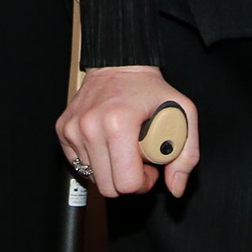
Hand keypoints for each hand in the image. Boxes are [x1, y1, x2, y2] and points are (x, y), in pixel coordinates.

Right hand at [55, 65, 198, 199]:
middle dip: (127, 182)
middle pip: (108, 187)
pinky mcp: (64, 129)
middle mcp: (91, 126)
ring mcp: (74, 128)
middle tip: (137, 162)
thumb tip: (176, 187)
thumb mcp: (183, 114)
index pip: (127, 183)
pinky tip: (108, 145)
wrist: (118, 65)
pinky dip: (95, 161)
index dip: (143, 183)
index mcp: (119, 123)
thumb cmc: (149, 89)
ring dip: (111, 170)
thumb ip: (187, 156)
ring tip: (123, 149)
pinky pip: (79, 164)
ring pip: (93, 178)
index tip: (149, 168)